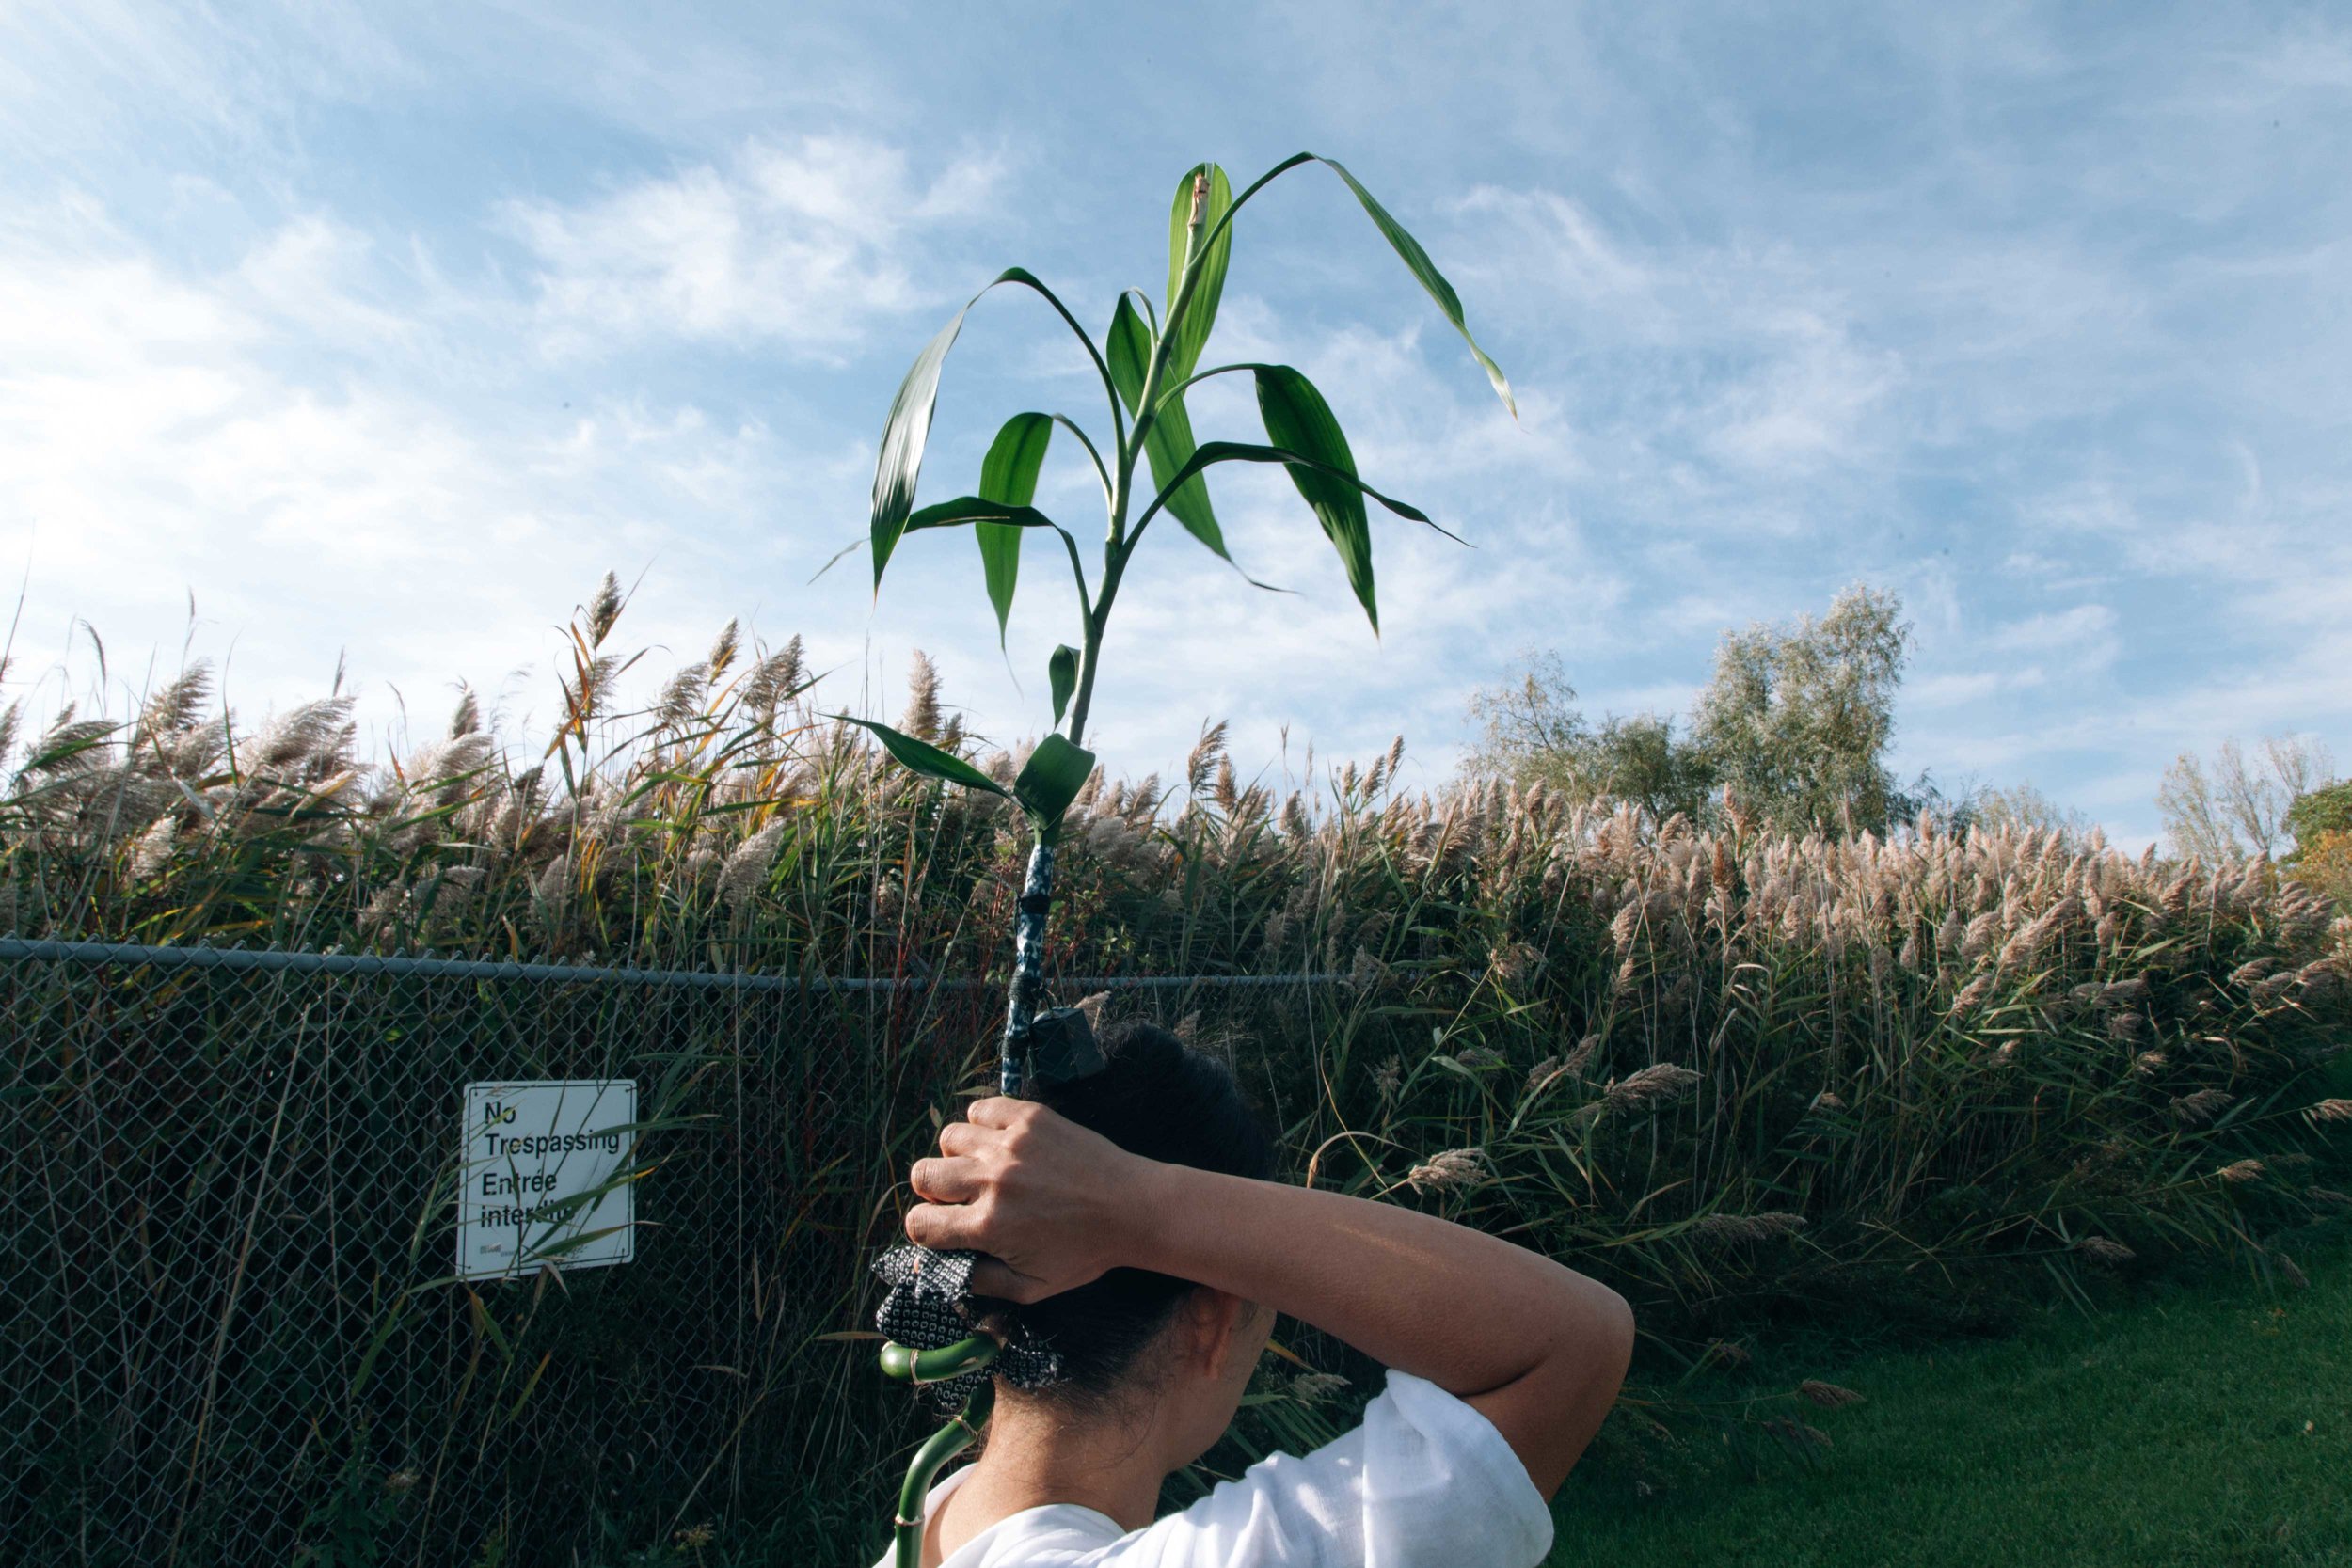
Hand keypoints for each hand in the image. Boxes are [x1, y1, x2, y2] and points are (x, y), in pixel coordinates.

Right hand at [904, 1097, 1154, 1302]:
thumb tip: (934, 1268)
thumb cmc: (1085, 1252)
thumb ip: (979, 1281)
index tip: (943, 1228)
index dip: (925, 1230)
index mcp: (988, 1227)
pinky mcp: (1030, 1118)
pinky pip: (981, 1109)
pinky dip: (983, 1125)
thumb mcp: (1032, 1286)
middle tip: (963, 1199)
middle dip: (935, 1192)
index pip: (919, 1223)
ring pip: (949, 1138)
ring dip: (959, 1157)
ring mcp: (1010, 1144)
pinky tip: (1002, 1144)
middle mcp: (992, 1182)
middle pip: (924, 1175)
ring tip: (986, 1169)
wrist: (1133, 1208)